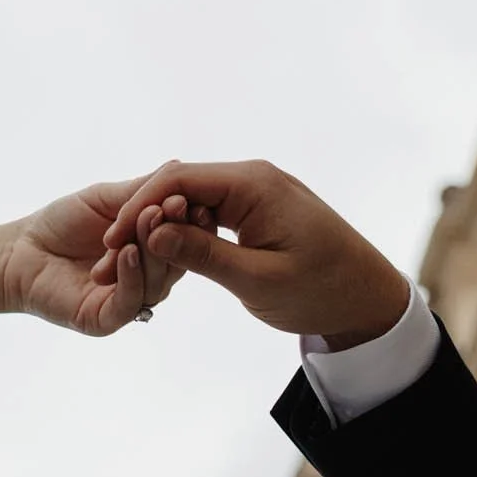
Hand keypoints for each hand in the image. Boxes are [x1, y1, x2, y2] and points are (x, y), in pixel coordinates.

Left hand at [0, 175, 193, 336]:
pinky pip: (130, 302)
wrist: (19, 250)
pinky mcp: (106, 319)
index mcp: (150, 253)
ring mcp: (129, 301)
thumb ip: (141, 190)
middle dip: (174, 232)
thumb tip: (178, 166)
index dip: (187, 220)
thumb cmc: (60, 223)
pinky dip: (132, 275)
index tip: (186, 198)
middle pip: (175, 262)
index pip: (182, 239)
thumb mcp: (105, 199)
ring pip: (157, 283)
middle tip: (170, 208)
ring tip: (147, 220)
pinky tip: (126, 251)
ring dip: (153, 250)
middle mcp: (146, 279)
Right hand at [97, 159, 408, 347]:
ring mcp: (256, 191)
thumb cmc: (323, 291)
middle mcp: (253, 177)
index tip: (109, 243)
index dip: (137, 209)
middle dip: (139, 218)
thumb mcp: (258, 280)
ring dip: (157, 227)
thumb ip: (202, 256)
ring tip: (123, 262)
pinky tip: (159, 256)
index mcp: (254, 184)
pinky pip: (208, 211)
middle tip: (106, 257)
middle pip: (177, 185)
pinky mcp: (257, 209)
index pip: (177, 180)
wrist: (370, 299)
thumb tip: (149, 235)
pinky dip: (182, 232)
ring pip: (190, 199)